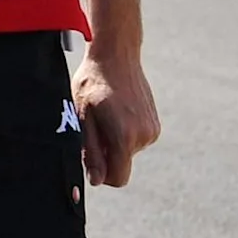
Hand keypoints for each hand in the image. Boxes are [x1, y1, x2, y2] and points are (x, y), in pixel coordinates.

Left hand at [72, 44, 160, 187]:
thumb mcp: (82, 117)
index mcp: (124, 136)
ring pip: (128, 152)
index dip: (102, 175)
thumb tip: (97, 180)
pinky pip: (136, 141)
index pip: (118, 178)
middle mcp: (144, 136)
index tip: (91, 156)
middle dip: (106, 153)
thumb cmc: (92, 84)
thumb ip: (90, 151)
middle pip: (121, 164)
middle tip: (95, 125)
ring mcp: (153, 130)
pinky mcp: (155, 124)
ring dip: (115, 141)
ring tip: (106, 114)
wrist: (116, 56)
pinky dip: (125, 133)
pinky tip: (118, 111)